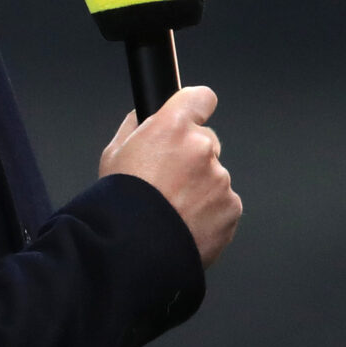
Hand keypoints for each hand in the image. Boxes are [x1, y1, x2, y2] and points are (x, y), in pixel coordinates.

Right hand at [99, 85, 240, 267]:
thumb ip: (135, 128)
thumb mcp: (113, 155)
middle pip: (207, 141)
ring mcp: (220, 179)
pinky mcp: (231, 207)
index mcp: (172, 127)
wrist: (133, 249)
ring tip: (172, 209)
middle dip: (192, 156)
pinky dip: (209, 213)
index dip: (195, 108)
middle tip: (169, 180)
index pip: (201, 97)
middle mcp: (201, 148)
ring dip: (200, 188)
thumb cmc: (119, 203)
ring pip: (214, 176)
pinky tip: (185, 223)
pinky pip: (223, 204)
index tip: (192, 116)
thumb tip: (144, 117)